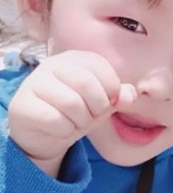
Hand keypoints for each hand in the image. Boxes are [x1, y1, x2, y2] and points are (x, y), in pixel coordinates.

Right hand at [8, 50, 136, 176]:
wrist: (44, 133)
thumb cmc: (76, 113)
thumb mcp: (102, 104)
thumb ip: (118, 96)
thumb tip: (129, 95)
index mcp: (75, 58)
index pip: (102, 68)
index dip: (111, 91)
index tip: (107, 103)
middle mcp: (52, 64)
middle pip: (86, 84)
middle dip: (97, 108)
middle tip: (92, 117)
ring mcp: (34, 83)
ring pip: (71, 103)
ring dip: (81, 121)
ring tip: (75, 123)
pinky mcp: (23, 104)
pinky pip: (55, 119)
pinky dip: (65, 130)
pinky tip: (59, 129)